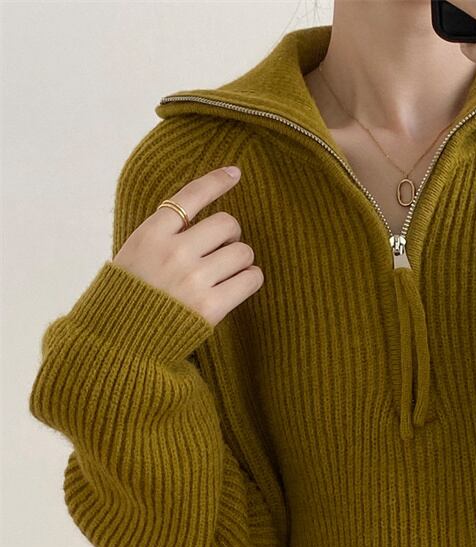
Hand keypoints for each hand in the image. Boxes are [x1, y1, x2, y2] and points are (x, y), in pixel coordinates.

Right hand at [112, 165, 263, 327]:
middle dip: (230, 236)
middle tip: (221, 251)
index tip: (235, 174)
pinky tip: (238, 285)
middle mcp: (174, 252)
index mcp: (152, 233)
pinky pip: (250, 279)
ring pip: (242, 251)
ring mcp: (193, 279)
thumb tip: (202, 215)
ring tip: (226, 272)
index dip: (217, 181)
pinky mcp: (211, 306)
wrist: (121, 340)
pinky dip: (250, 279)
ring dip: (240, 260)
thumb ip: (164, 233)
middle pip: (227, 224)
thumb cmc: (131, 295)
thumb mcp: (136, 251)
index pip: (191, 196)